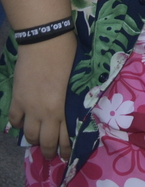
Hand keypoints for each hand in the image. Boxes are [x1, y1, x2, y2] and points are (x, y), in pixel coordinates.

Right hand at [9, 32, 75, 160]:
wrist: (45, 41)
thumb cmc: (69, 55)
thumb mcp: (77, 80)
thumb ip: (73, 98)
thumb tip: (74, 108)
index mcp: (64, 107)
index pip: (65, 135)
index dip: (66, 148)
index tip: (66, 156)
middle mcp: (45, 112)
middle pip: (45, 140)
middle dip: (49, 151)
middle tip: (52, 155)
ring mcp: (28, 106)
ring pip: (28, 133)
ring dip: (33, 139)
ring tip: (37, 141)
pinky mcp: (16, 98)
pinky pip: (14, 119)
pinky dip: (17, 124)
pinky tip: (21, 123)